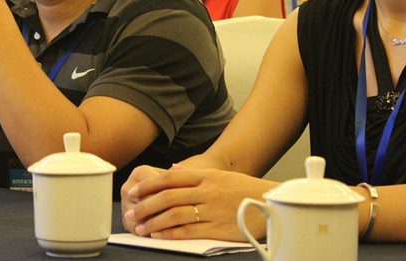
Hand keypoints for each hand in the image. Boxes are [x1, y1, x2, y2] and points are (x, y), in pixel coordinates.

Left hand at [122, 167, 273, 241]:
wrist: (274, 203)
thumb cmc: (246, 189)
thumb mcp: (220, 175)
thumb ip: (194, 174)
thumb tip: (172, 170)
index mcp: (205, 176)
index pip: (169, 178)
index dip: (148, 185)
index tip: (133, 192)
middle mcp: (207, 191)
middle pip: (167, 197)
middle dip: (145, 205)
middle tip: (131, 213)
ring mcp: (212, 210)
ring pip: (174, 214)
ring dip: (153, 222)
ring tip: (139, 227)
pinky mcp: (218, 229)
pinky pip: (188, 231)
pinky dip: (170, 234)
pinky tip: (158, 236)